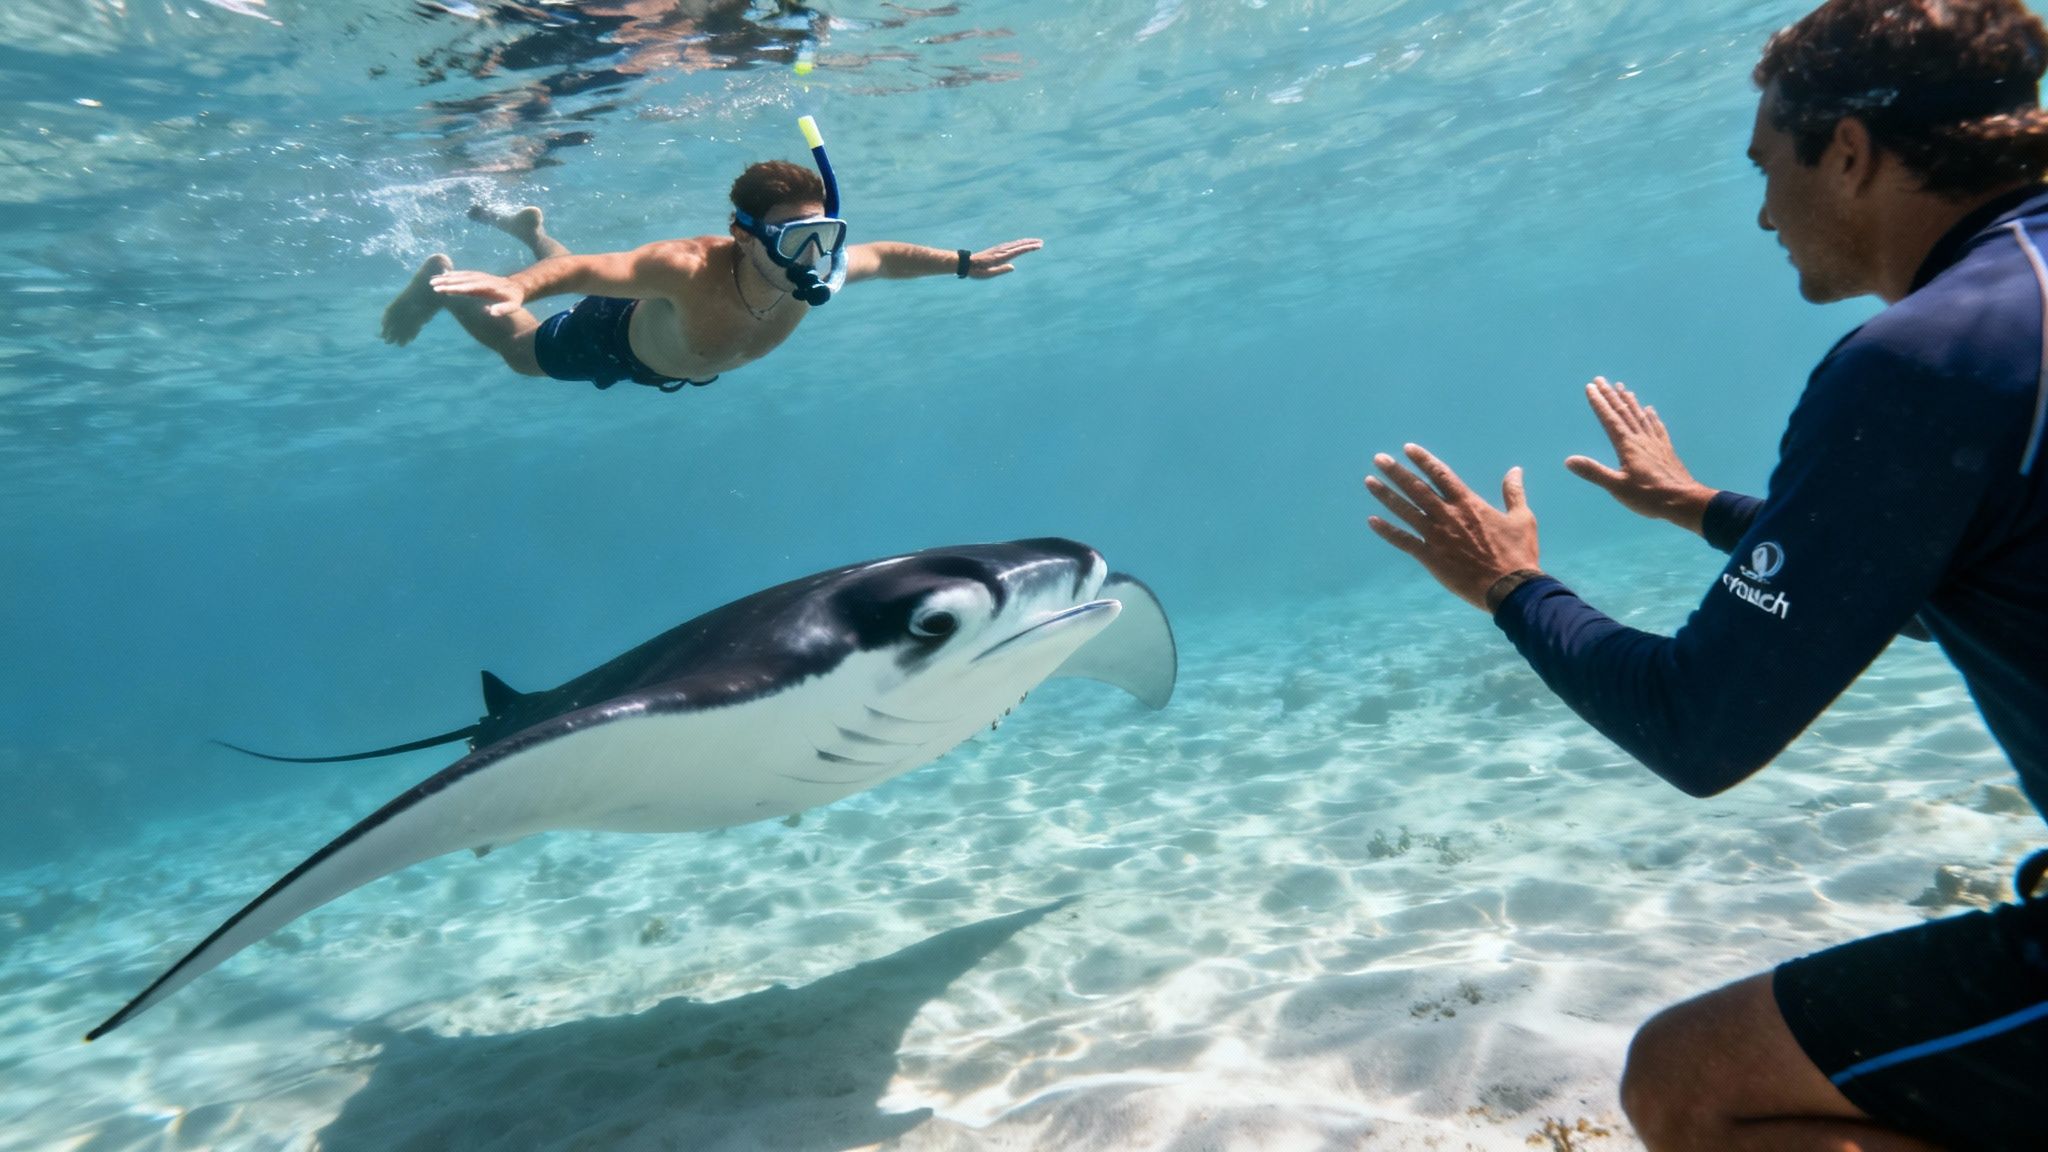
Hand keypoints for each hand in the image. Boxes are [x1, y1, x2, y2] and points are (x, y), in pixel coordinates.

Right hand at [430, 269, 526, 316]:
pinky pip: (463, 274)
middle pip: (460, 280)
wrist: (518, 286)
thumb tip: (491, 312)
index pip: (467, 288)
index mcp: (486, 287)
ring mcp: (479, 276)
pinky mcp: (478, 275)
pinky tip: (443, 275)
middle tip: (432, 284)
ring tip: (432, 280)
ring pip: (460, 275)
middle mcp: (481, 280)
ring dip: (446, 277)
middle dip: (446, 282)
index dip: (454, 289)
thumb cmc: (514, 299)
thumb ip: (503, 309)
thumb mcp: (513, 306)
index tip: (442, 290)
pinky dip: (453, 274)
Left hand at [965, 238, 1042, 278]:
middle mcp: (1001, 251)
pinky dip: (1018, 243)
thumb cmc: (978, 271)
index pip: (1018, 251)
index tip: (1038, 246)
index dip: (1029, 248)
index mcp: (1001, 257)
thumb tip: (1012, 267)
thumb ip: (1001, 270)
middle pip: (1019, 245)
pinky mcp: (997, 250)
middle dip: (1030, 243)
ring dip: (1025, 242)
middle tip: (1041, 242)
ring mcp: (999, 249)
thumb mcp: (989, 274)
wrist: (967, 263)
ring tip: (1034, 242)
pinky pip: (1011, 245)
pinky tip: (1021, 244)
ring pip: (1015, 244)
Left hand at [1364, 444, 1540, 610]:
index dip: (1423, 459)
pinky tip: (1372, 522)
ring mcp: (1437, 536)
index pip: (1440, 474)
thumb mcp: (1521, 518)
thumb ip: (1514, 492)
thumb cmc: (1518, 553)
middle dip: (1396, 472)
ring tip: (1369, 481)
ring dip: (1386, 495)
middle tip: (1379, 458)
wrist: (1510, 587)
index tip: (1407, 448)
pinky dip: (1387, 531)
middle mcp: (1448, 515)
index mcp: (1469, 504)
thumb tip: (1515, 470)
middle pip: (1417, 488)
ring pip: (1405, 510)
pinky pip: (1404, 541)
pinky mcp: (1430, 557)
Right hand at [1564, 377, 1716, 531]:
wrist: (1684, 501)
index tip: (1590, 387)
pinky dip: (1651, 417)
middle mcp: (1641, 439)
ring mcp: (1656, 443)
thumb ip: (1593, 472)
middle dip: (1611, 396)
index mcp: (1628, 446)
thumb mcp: (1617, 487)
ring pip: (1640, 417)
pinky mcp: (1666, 450)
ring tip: (1624, 389)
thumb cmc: (1649, 496)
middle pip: (1624, 413)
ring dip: (1630, 402)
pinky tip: (1650, 411)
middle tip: (1601, 380)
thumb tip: (1569, 460)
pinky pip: (1657, 427)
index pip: (1610, 419)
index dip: (1599, 403)